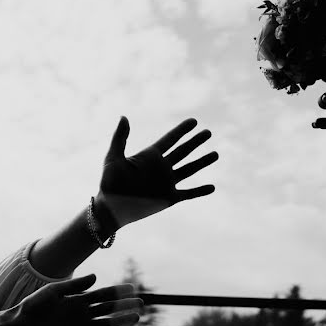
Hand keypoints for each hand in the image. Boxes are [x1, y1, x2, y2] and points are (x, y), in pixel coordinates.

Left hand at [8, 274, 141, 325]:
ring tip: (137, 318)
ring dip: (121, 321)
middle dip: (124, 305)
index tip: (132, 288)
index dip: (118, 291)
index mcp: (77, 298)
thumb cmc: (32, 306)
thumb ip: (74, 285)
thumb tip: (96, 277)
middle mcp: (81, 312)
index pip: (102, 293)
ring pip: (106, 324)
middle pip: (108, 308)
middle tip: (141, 303)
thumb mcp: (52, 292)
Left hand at [97, 117, 218, 229]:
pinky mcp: (169, 198)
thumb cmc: (109, 183)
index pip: (170, 139)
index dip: (182, 130)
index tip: (194, 121)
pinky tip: (212, 187)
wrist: (111, 208)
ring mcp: (166, 183)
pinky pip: (189, 193)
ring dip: (202, 162)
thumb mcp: (113, 158)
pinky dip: (200, 190)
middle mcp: (161, 168)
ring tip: (216, 154)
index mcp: (150, 156)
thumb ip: (120, 138)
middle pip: (183, 151)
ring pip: (189, 169)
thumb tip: (124, 116)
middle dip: (196, 142)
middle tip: (208, 132)